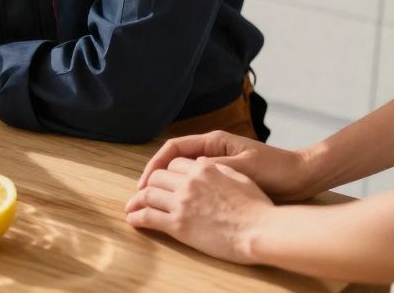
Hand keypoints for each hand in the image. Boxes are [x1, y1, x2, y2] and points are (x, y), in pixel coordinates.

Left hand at [125, 158, 271, 264]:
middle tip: (144, 193)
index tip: (163, 179)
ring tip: (132, 206)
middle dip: (150, 184)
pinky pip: (149, 217)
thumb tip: (204, 165)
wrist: (261, 231)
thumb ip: (218, 168)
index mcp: (203, 168)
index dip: (167, 170)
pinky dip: (137, 217)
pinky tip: (133, 220)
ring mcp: (181, 203)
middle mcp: (188, 182)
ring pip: (148, 195)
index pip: (174, 162)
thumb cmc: (257, 207)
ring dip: (138, 200)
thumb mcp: (240, 176)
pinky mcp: (178, 225)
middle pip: (157, 177)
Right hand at [138, 131, 318, 201]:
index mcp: (214, 142)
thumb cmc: (277, 170)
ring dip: (168, 186)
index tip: (144, 183)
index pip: (173, 148)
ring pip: (182, 173)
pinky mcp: (224, 179)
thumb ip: (217, 168)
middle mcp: (212, 152)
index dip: (155, 164)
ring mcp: (217, 166)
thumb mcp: (245, 168)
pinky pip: (196, 185)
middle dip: (155, 176)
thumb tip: (190, 173)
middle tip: (142, 196)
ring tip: (155, 204)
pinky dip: (184, 194)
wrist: (302, 177)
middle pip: (173, 161)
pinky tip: (180, 208)